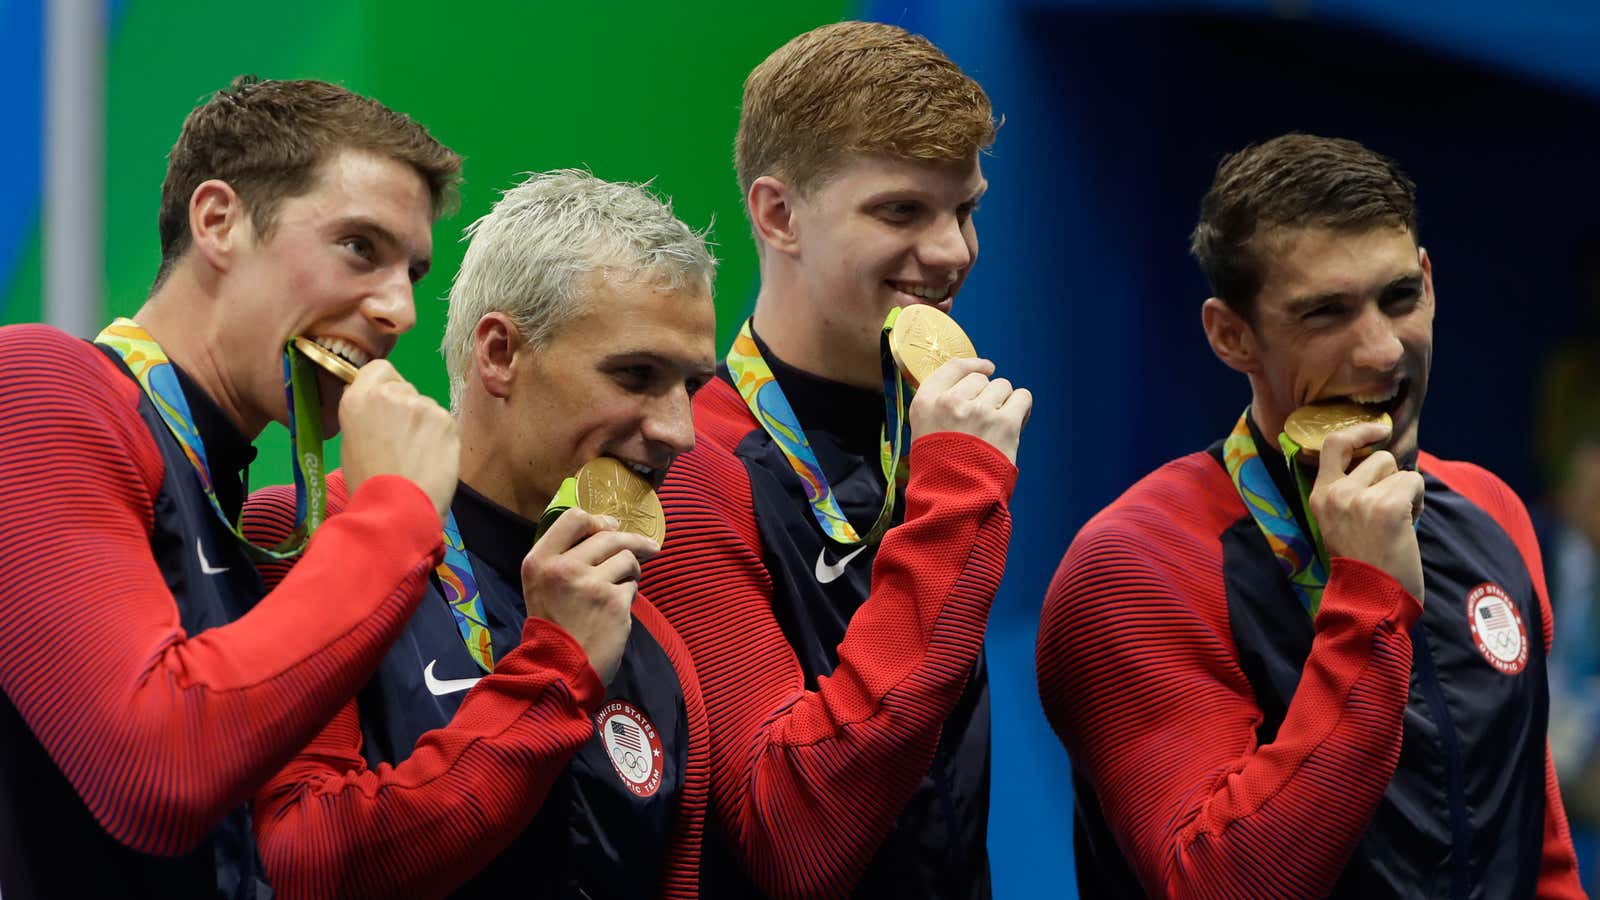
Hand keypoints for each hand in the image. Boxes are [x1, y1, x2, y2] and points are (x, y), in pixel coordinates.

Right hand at [338, 360, 458, 520]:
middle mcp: (390, 394)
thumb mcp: (351, 443)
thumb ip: (367, 416)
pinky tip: (431, 458)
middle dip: (404, 407)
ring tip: (416, 455)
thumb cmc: (368, 484)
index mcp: (358, 398)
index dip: (384, 386)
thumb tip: (381, 412)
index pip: (379, 369)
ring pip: (425, 405)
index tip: (385, 408)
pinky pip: (442, 421)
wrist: (398, 509)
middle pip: (404, 387)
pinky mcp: (446, 419)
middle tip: (401, 439)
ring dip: (423, 423)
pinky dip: (439, 436)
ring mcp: (421, 404)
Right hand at [520, 507, 660, 684]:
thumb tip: (607, 529)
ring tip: (621, 588)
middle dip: (633, 541)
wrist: (558, 669)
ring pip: (626, 558)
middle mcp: (564, 567)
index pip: (573, 517)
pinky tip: (615, 611)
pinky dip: (628, 596)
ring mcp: (591, 584)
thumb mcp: (542, 585)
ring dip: (631, 571)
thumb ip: (564, 557)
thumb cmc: (553, 626)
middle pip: (609, 536)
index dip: (598, 520)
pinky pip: (632, 586)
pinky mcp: (614, 602)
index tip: (612, 526)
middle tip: (649, 548)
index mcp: (540, 561)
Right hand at [907, 357, 1032, 463]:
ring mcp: (979, 411)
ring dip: (1004, 402)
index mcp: (926, 402)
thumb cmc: (939, 471)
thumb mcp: (924, 432)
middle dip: (987, 394)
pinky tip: (1015, 422)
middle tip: (987, 418)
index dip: (974, 365)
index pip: (954, 367)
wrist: (953, 500)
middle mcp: (951, 402)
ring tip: (997, 426)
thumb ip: (941, 407)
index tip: (987, 367)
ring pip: (1003, 386)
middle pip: (981, 378)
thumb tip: (972, 385)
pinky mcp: (1004, 423)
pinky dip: (1022, 407)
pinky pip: (1022, 397)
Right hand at [1307, 422, 1426, 604]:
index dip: (1359, 431)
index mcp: (1320, 496)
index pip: (1333, 444)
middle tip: (1389, 510)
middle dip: (1391, 478)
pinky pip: (1414, 483)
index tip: (1380, 429)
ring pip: (1399, 470)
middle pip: (1378, 458)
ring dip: (1405, 492)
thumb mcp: (1340, 523)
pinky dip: (1417, 503)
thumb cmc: (1362, 565)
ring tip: (1396, 523)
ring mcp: (1360, 499)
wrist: (1370, 599)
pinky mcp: (1387, 506)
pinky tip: (1406, 527)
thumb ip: (1351, 492)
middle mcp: (1336, 493)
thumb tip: (1381, 461)